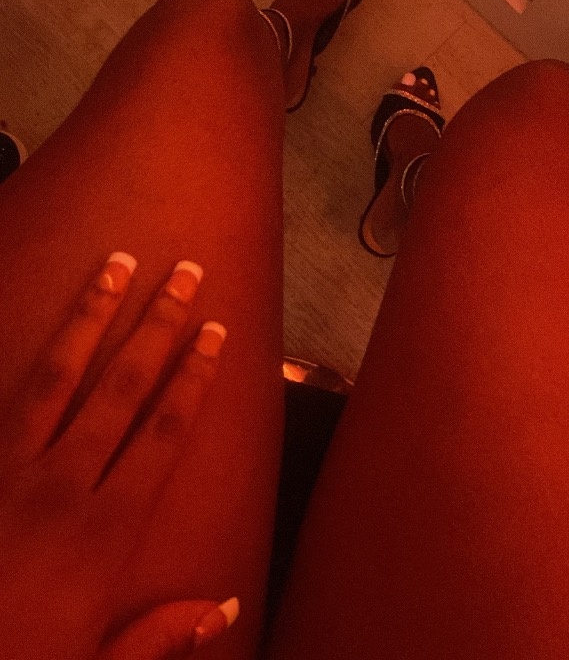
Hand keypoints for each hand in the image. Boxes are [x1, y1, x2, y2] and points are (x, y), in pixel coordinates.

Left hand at [0, 253, 236, 658]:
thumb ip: (161, 636)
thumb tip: (227, 608)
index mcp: (105, 529)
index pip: (164, 433)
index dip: (193, 377)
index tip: (215, 331)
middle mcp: (63, 484)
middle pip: (122, 386)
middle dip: (157, 324)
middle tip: (184, 272)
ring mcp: (11, 468)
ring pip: (60, 374)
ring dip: (93, 315)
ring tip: (117, 265)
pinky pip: (1, 395)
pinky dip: (17, 351)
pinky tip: (31, 313)